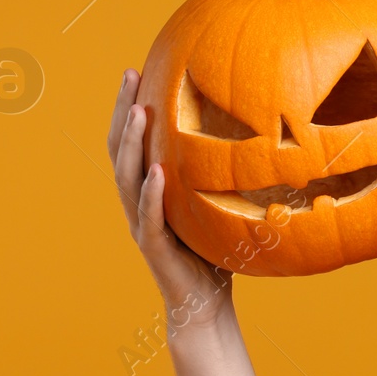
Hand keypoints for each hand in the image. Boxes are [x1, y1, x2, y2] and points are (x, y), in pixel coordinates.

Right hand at [107, 69, 232, 333]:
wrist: (205, 305)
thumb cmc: (215, 254)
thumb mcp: (215, 204)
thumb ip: (218, 175)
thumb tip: (257, 134)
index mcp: (149, 190)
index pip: (132, 141)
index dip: (128, 106)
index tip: (136, 70)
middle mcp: (138, 203)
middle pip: (119, 150)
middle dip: (122, 111)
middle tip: (129, 75)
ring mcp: (143, 225)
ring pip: (127, 178)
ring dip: (132, 143)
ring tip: (138, 112)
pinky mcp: (154, 248)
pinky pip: (150, 217)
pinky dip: (152, 195)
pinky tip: (157, 172)